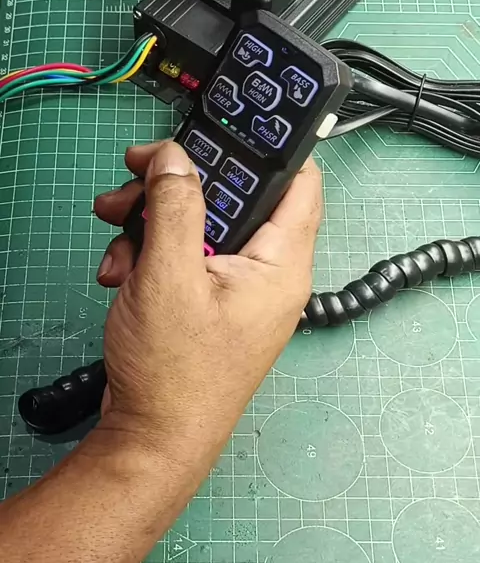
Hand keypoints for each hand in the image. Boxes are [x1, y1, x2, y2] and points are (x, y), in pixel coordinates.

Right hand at [93, 140, 321, 479]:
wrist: (150, 439)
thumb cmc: (176, 376)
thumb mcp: (170, 276)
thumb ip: (174, 207)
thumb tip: (174, 159)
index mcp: (279, 265)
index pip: (299, 181)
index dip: (267, 146)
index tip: (225, 123)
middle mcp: (264, 274)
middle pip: (233, 198)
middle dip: (180, 185)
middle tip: (141, 175)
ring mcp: (233, 289)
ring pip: (198, 223)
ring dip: (152, 219)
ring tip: (118, 229)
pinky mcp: (204, 301)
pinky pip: (181, 255)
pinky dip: (148, 252)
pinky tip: (121, 270)